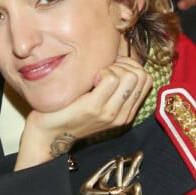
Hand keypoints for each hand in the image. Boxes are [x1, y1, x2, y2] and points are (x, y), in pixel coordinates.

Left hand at [15, 56, 151, 169]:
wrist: (48, 134)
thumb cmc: (70, 112)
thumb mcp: (99, 103)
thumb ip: (114, 89)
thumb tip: (120, 60)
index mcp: (127, 113)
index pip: (147, 80)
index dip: (132, 66)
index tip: (113, 67)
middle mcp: (122, 115)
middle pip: (141, 76)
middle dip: (124, 64)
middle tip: (104, 69)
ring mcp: (110, 112)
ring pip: (129, 76)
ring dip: (113, 67)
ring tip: (97, 74)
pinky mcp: (94, 107)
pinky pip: (111, 79)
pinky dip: (102, 71)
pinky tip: (90, 79)